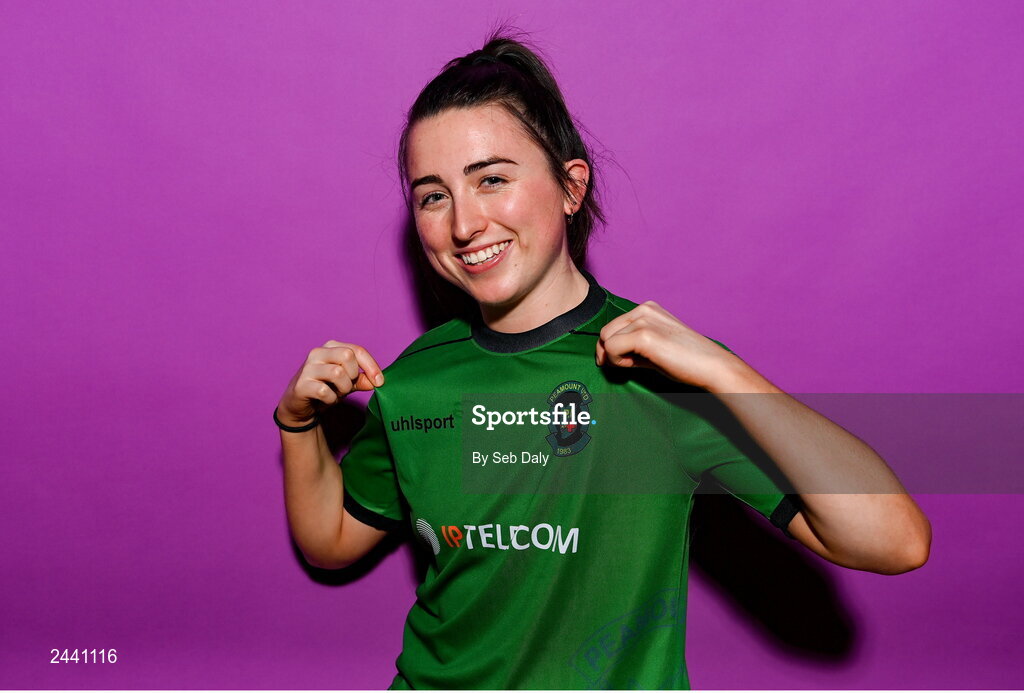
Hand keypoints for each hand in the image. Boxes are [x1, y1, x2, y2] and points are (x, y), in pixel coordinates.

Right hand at [276, 340, 384, 426]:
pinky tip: (327, 400)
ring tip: (337, 393)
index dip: (371, 366)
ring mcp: (308, 368)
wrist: (299, 405)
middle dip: (353, 375)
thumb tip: (375, 382)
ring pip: (337, 373)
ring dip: (343, 388)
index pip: (357, 350)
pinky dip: (331, 399)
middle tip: (348, 386)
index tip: (379, 382)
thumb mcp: (347, 383)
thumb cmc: (325, 389)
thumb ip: (361, 379)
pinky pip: (324, 391)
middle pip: (347, 356)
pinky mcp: (301, 384)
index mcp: (331, 347)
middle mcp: (318, 353)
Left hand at [595, 301, 742, 389]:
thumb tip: (603, 355)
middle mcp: (644, 309)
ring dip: (616, 358)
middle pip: (604, 332)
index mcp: (647, 309)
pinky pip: (611, 349)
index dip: (613, 348)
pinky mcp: (643, 334)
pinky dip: (619, 362)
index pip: (612, 327)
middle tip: (631, 365)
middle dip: (610, 353)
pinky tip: (638, 365)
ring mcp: (644, 320)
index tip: (626, 361)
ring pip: (605, 340)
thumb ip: (630, 346)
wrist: (711, 367)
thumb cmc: (685, 361)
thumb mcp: (654, 348)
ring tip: (639, 364)